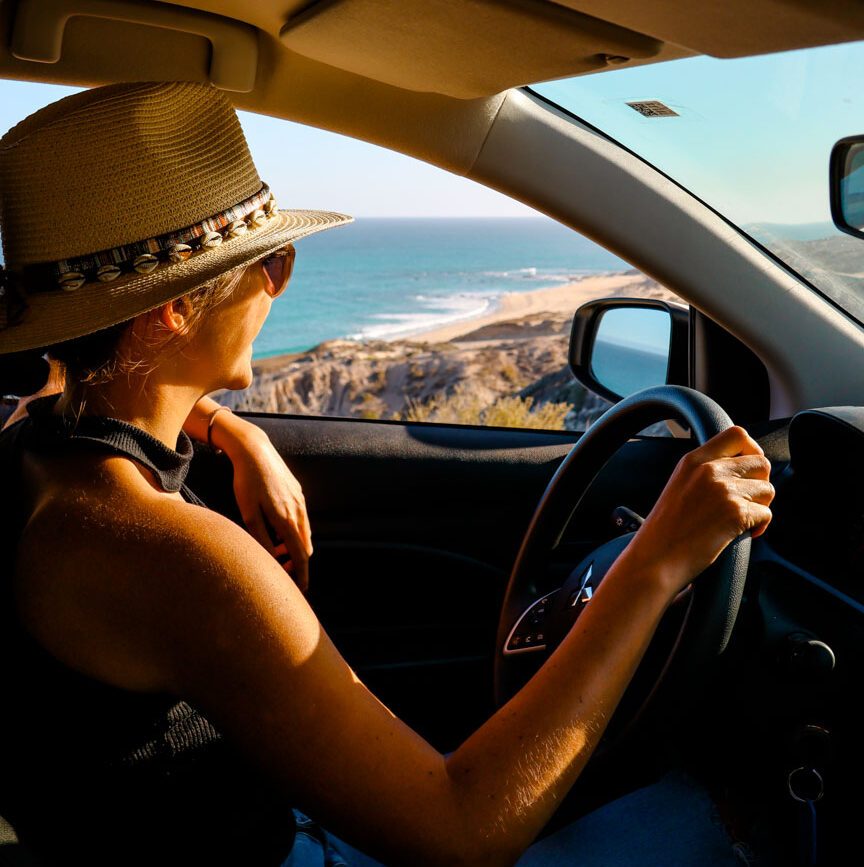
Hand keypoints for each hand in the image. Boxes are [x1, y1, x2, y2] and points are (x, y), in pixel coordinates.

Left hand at [220, 421, 312, 594]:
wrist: (254, 450)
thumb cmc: (247, 482)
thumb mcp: (248, 513)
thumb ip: (261, 538)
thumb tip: (271, 560)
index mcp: (287, 519)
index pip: (300, 555)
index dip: (301, 574)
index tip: (301, 589)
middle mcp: (299, 510)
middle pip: (305, 546)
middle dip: (297, 562)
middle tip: (280, 571)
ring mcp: (300, 500)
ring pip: (304, 532)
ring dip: (294, 546)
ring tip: (275, 550)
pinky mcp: (298, 492)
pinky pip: (301, 519)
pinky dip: (294, 531)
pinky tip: (277, 530)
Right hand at [626, 426, 773, 594]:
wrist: (656, 558)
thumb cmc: (664, 530)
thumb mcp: (678, 485)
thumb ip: (705, 472)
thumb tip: (740, 469)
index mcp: (693, 460)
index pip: (737, 435)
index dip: (751, 450)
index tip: (747, 469)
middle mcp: (710, 470)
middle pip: (760, 461)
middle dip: (760, 482)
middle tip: (746, 500)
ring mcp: (724, 491)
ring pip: (768, 489)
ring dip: (760, 506)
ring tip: (741, 519)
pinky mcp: (735, 513)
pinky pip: (766, 514)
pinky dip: (759, 526)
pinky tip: (740, 533)